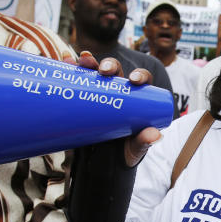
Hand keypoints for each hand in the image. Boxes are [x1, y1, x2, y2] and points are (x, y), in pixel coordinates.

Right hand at [76, 51, 161, 166]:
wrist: (102, 161)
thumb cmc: (124, 150)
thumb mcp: (135, 147)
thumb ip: (144, 142)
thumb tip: (155, 135)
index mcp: (135, 97)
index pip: (141, 80)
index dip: (140, 75)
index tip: (134, 81)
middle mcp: (117, 90)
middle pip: (116, 70)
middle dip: (110, 65)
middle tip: (104, 71)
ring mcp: (98, 91)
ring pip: (94, 70)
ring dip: (89, 61)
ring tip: (83, 59)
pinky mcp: (82, 96)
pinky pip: (76, 78)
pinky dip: (70, 67)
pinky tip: (65, 60)